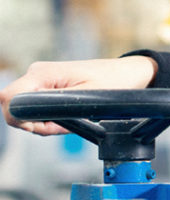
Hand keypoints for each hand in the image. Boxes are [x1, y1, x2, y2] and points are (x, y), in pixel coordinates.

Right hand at [0, 56, 156, 134]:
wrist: (128, 74)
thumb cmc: (113, 82)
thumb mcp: (87, 99)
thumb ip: (56, 108)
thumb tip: (29, 117)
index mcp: (44, 73)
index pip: (9, 98)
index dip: (19, 119)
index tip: (43, 126)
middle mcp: (38, 73)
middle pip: (17, 108)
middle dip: (37, 124)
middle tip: (65, 125)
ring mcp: (41, 79)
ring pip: (27, 111)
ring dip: (46, 122)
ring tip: (74, 118)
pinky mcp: (47, 86)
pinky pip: (37, 108)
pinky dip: (50, 118)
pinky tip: (70, 116)